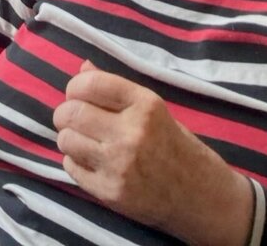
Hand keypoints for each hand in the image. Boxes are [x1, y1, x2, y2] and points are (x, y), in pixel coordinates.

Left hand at [54, 62, 251, 245]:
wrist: (201, 197)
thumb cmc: (178, 147)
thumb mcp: (155, 110)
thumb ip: (118, 90)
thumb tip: (82, 69)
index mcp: (146, 105)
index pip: (91, 84)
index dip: (75, 87)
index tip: (77, 94)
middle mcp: (132, 133)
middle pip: (72, 112)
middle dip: (65, 113)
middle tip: (73, 118)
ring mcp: (120, 165)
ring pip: (66, 140)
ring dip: (69, 138)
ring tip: (83, 140)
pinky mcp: (111, 192)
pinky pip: (71, 168)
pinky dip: (74, 162)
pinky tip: (90, 161)